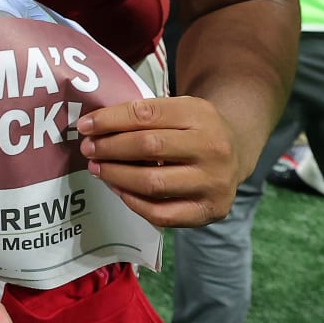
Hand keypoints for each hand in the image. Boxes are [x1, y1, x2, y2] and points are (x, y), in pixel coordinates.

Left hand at [79, 96, 244, 226]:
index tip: (85, 126)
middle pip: (148, 146)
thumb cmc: (194, 129)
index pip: (145, 114)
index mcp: (200, 114)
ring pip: (152, 183)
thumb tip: (94, 128)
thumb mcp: (178, 109)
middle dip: (110, 148)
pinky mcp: (211, 210)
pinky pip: (162, 214)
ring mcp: (213, 182)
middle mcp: (212, 148)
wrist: (237, 151)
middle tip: (88, 149)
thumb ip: (143, 115)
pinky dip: (134, 203)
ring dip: (116, 176)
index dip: (110, 120)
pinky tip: (119, 190)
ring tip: (98, 169)